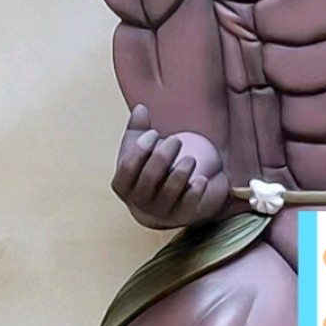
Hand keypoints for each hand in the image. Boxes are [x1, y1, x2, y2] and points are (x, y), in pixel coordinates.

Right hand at [111, 105, 227, 228]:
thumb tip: (141, 108)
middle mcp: (139, 202)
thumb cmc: (148, 171)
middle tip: (176, 141)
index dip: (140, 149)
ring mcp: (160, 211)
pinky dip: (196, 192)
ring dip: (181, 172)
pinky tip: (203, 178)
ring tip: (191, 158)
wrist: (164, 205)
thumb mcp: (139, 151)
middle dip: (163, 157)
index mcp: (123, 186)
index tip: (153, 133)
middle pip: (150, 178)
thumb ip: (138, 130)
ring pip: (170, 192)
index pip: (128, 168)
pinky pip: (188, 205)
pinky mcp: (181, 216)